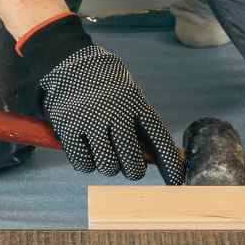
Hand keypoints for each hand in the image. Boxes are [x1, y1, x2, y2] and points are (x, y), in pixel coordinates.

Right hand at [17, 13, 184, 183]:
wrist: (68, 63)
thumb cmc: (107, 88)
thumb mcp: (130, 97)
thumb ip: (141, 126)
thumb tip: (159, 161)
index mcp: (135, 102)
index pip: (158, 138)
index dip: (170, 162)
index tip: (176, 181)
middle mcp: (115, 110)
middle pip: (131, 162)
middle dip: (133, 169)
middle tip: (129, 166)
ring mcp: (90, 119)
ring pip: (107, 166)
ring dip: (108, 166)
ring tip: (105, 151)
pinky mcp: (67, 127)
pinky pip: (83, 163)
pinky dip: (87, 164)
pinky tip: (88, 152)